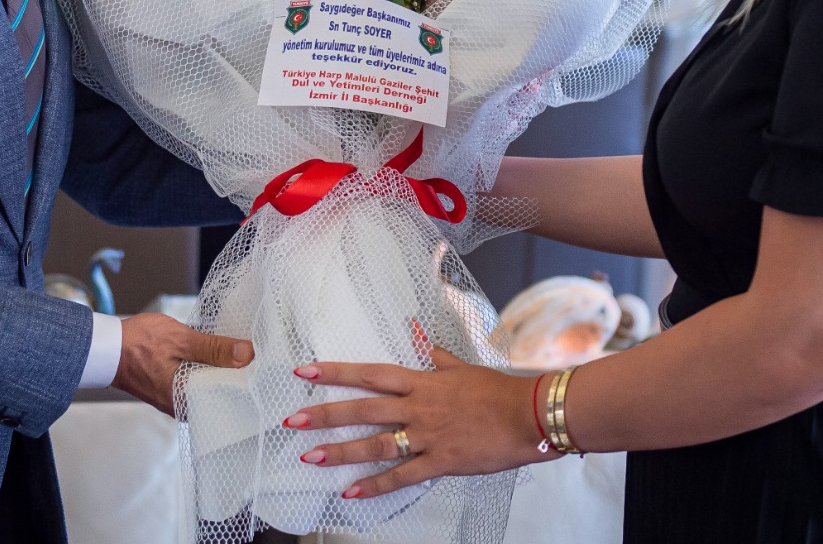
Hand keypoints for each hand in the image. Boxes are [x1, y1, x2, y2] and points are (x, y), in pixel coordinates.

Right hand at [112, 313, 252, 414]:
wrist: (105, 347)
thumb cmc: (138, 344)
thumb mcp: (181, 340)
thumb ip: (214, 348)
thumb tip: (246, 354)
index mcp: (186, 399)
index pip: (228, 400)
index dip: (247, 383)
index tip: (263, 368)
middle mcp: (182, 406)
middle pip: (220, 395)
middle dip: (237, 378)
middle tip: (256, 360)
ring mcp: (175, 399)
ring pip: (208, 389)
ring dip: (222, 374)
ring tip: (241, 357)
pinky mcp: (171, 390)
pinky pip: (196, 384)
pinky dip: (207, 372)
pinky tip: (216, 359)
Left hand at [284, 346, 557, 500]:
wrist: (529, 414)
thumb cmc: (497, 389)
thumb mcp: (462, 366)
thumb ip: (435, 354)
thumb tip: (416, 330)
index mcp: (422, 381)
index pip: (370, 373)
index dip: (336, 372)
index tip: (305, 372)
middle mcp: (418, 407)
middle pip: (363, 409)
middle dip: (326, 414)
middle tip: (293, 420)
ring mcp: (427, 435)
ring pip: (376, 444)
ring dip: (341, 451)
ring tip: (310, 456)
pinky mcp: (441, 462)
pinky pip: (402, 476)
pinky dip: (375, 485)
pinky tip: (350, 491)